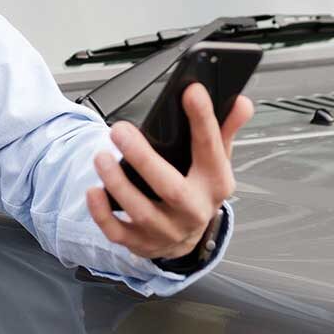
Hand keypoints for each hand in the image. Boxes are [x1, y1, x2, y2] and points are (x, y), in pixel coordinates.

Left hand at [85, 82, 253, 260]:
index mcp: (214, 184)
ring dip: (118, 184)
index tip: (191, 91)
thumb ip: (224, 130)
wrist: (189, 238)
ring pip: (141, 211)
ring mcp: (167, 229)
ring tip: (101, 157)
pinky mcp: (141, 242)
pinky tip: (94, 191)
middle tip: (120, 130)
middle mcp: (193, 210)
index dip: (202, 120)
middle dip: (143, 158)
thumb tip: (240, 103)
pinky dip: (102, 214)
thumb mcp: (216, 160)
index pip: (211, 149)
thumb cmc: (198, 189)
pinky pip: (118, 232)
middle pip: (171, 188)